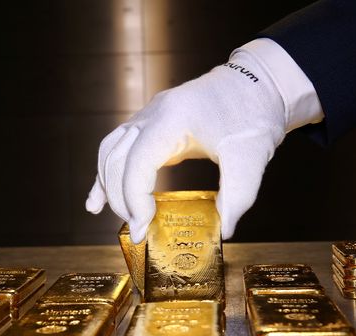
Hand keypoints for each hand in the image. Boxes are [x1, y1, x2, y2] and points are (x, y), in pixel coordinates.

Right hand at [85, 47, 289, 243]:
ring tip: (123, 219)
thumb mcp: (251, 158)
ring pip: (111, 152)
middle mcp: (153, 114)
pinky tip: (96, 202)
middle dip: (122, 200)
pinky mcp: (151, 123)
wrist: (259, 84)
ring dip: (110, 187)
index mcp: (173, 119)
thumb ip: (238, 196)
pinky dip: (106, 175)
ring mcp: (148, 115)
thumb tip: (224, 230)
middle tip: (139, 231)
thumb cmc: (253, 114)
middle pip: (117, 160)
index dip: (134, 199)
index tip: (143, 228)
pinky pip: (117, 147)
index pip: (137, 163)